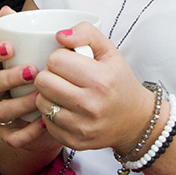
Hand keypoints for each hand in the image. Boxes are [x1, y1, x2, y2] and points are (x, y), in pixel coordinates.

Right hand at [0, 7, 60, 150]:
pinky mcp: (11, 134)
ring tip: (41, 97)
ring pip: (0, 111)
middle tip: (33, 71)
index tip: (10, 46)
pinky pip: (12, 137)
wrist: (59, 102)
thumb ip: (27, 26)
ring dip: (20, 104)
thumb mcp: (40, 45)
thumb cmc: (46, 67)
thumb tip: (6, 10)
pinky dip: (28, 132)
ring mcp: (1, 111)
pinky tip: (44, 122)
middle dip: (9, 78)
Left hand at [33, 23, 153, 153]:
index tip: (70, 61)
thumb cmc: (119, 80)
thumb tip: (60, 35)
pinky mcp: (74, 142)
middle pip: (43, 81)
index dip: (60, 56)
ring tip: (64, 90)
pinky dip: (52, 113)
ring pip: (41, 102)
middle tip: (63, 76)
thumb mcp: (109, 50)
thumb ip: (86, 32)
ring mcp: (82, 126)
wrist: (134, 119)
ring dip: (48, 94)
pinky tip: (66, 107)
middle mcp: (90, 105)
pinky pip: (46, 122)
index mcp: (100, 79)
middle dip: (50, 74)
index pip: (56, 60)